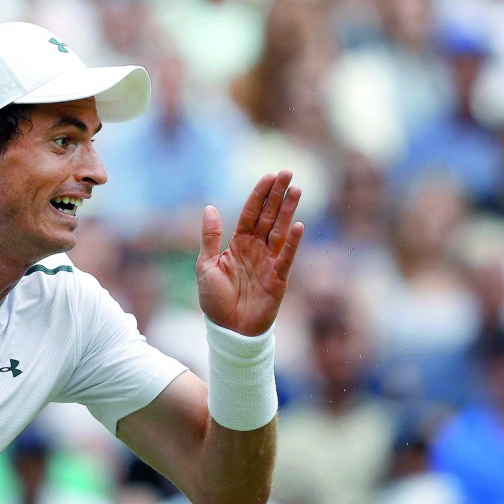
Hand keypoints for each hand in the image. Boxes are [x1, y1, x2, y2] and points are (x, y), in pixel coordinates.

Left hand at [196, 170, 303, 336]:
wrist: (228, 330)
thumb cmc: (214, 300)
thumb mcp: (206, 265)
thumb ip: (210, 237)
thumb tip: (210, 207)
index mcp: (237, 244)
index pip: (250, 213)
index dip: (259, 195)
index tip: (269, 176)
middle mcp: (255, 249)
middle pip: (268, 216)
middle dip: (278, 195)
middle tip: (288, 173)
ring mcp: (269, 262)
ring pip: (280, 231)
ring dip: (288, 211)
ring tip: (297, 190)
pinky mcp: (278, 279)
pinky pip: (286, 257)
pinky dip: (291, 242)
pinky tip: (297, 225)